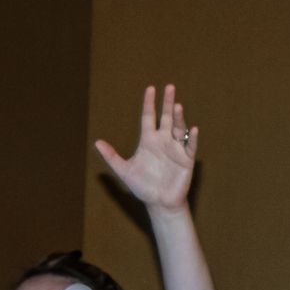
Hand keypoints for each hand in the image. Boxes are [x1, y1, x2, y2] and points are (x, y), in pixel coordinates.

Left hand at [95, 85, 197, 210]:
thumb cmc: (143, 186)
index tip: (150, 89)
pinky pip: (190, 146)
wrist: (159, 202)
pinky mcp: (186, 160)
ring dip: (179, 118)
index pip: (149, 117)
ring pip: (178, 129)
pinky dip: (192, 138)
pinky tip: (192, 130)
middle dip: (167, 102)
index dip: (149, 103)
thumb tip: (97, 142)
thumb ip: (111, 156)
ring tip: (177, 106)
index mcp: (148, 141)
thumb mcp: (124, 171)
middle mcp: (163, 141)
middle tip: (170, 87)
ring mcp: (176, 149)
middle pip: (166, 117)